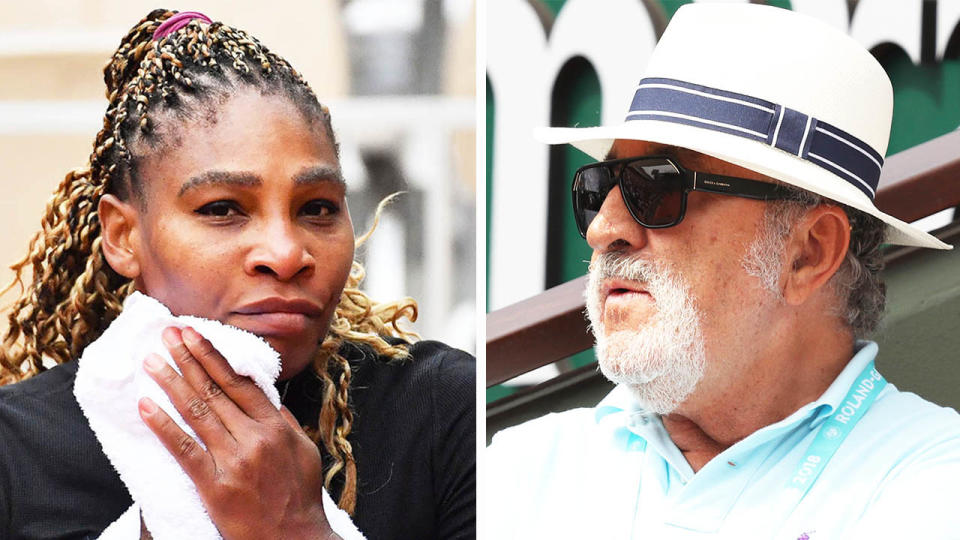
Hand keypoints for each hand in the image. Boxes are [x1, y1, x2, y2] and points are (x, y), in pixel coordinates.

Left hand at [138, 326, 340, 539]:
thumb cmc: (300, 497)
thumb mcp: (305, 451)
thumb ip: (285, 422)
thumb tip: (265, 398)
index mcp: (277, 426)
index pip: (240, 382)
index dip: (214, 357)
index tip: (194, 336)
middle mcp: (254, 438)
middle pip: (215, 391)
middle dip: (188, 359)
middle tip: (167, 336)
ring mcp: (233, 460)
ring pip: (197, 413)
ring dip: (172, 383)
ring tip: (152, 361)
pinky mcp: (213, 484)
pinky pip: (184, 449)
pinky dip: (164, 426)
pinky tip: (147, 406)